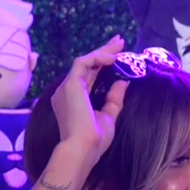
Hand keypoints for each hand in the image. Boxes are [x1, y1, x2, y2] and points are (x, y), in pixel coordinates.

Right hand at [51, 36, 129, 165]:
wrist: (83, 148)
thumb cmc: (94, 139)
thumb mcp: (108, 116)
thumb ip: (113, 99)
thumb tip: (123, 81)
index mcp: (74, 100)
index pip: (90, 76)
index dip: (103, 64)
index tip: (118, 55)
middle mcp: (67, 91)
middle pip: (88, 66)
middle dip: (104, 52)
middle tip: (119, 41)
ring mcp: (66, 87)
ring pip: (85, 61)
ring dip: (102, 51)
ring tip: (119, 44)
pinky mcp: (70, 84)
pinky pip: (83, 62)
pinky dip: (97, 57)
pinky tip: (112, 58)